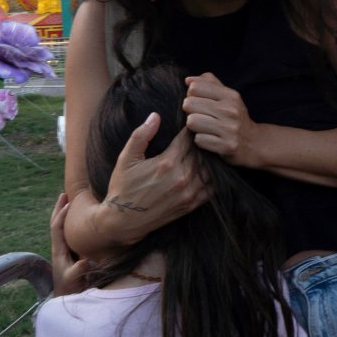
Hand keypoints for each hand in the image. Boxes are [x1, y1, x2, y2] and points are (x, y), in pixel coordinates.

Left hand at [50, 193, 90, 295]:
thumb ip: (79, 270)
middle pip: (55, 223)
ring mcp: (63, 249)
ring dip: (63, 212)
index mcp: (59, 250)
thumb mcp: (74, 279)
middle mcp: (59, 247)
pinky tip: (77, 218)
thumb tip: (87, 261)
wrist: (66, 297)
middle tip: (65, 193)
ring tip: (70, 200)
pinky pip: (67, 232)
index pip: (57, 228)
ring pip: (60, 226)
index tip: (70, 202)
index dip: (62, 215)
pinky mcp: (68, 251)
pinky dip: (70, 221)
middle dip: (59, 208)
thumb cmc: (71, 288)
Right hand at [99, 113, 208, 243]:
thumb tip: (155, 115)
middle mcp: (181, 177)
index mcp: (166, 163)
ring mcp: (188, 193)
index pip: (188, 139)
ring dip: (210, 158)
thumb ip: (141, 135)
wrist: (123, 221)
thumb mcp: (126, 158)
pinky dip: (213, 177)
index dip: (191, 129)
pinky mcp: (191, 204)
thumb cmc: (123, 187)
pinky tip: (211, 169)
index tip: (192, 122)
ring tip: (208, 149)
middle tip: (204, 133)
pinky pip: (211, 187)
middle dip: (202, 141)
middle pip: (201, 152)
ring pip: (209, 168)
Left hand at [184, 72, 257, 166]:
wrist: (255, 142)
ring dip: (193, 127)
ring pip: (192, 122)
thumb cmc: (234, 117)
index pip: (195, 87)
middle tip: (199, 117)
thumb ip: (208, 84)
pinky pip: (199, 140)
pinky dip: (201, 141)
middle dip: (190, 111)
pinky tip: (210, 140)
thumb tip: (188, 80)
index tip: (199, 102)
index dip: (191, 95)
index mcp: (231, 96)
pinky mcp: (227, 146)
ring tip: (203, 128)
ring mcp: (230, 129)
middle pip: (189, 104)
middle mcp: (231, 110)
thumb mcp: (227, 97)